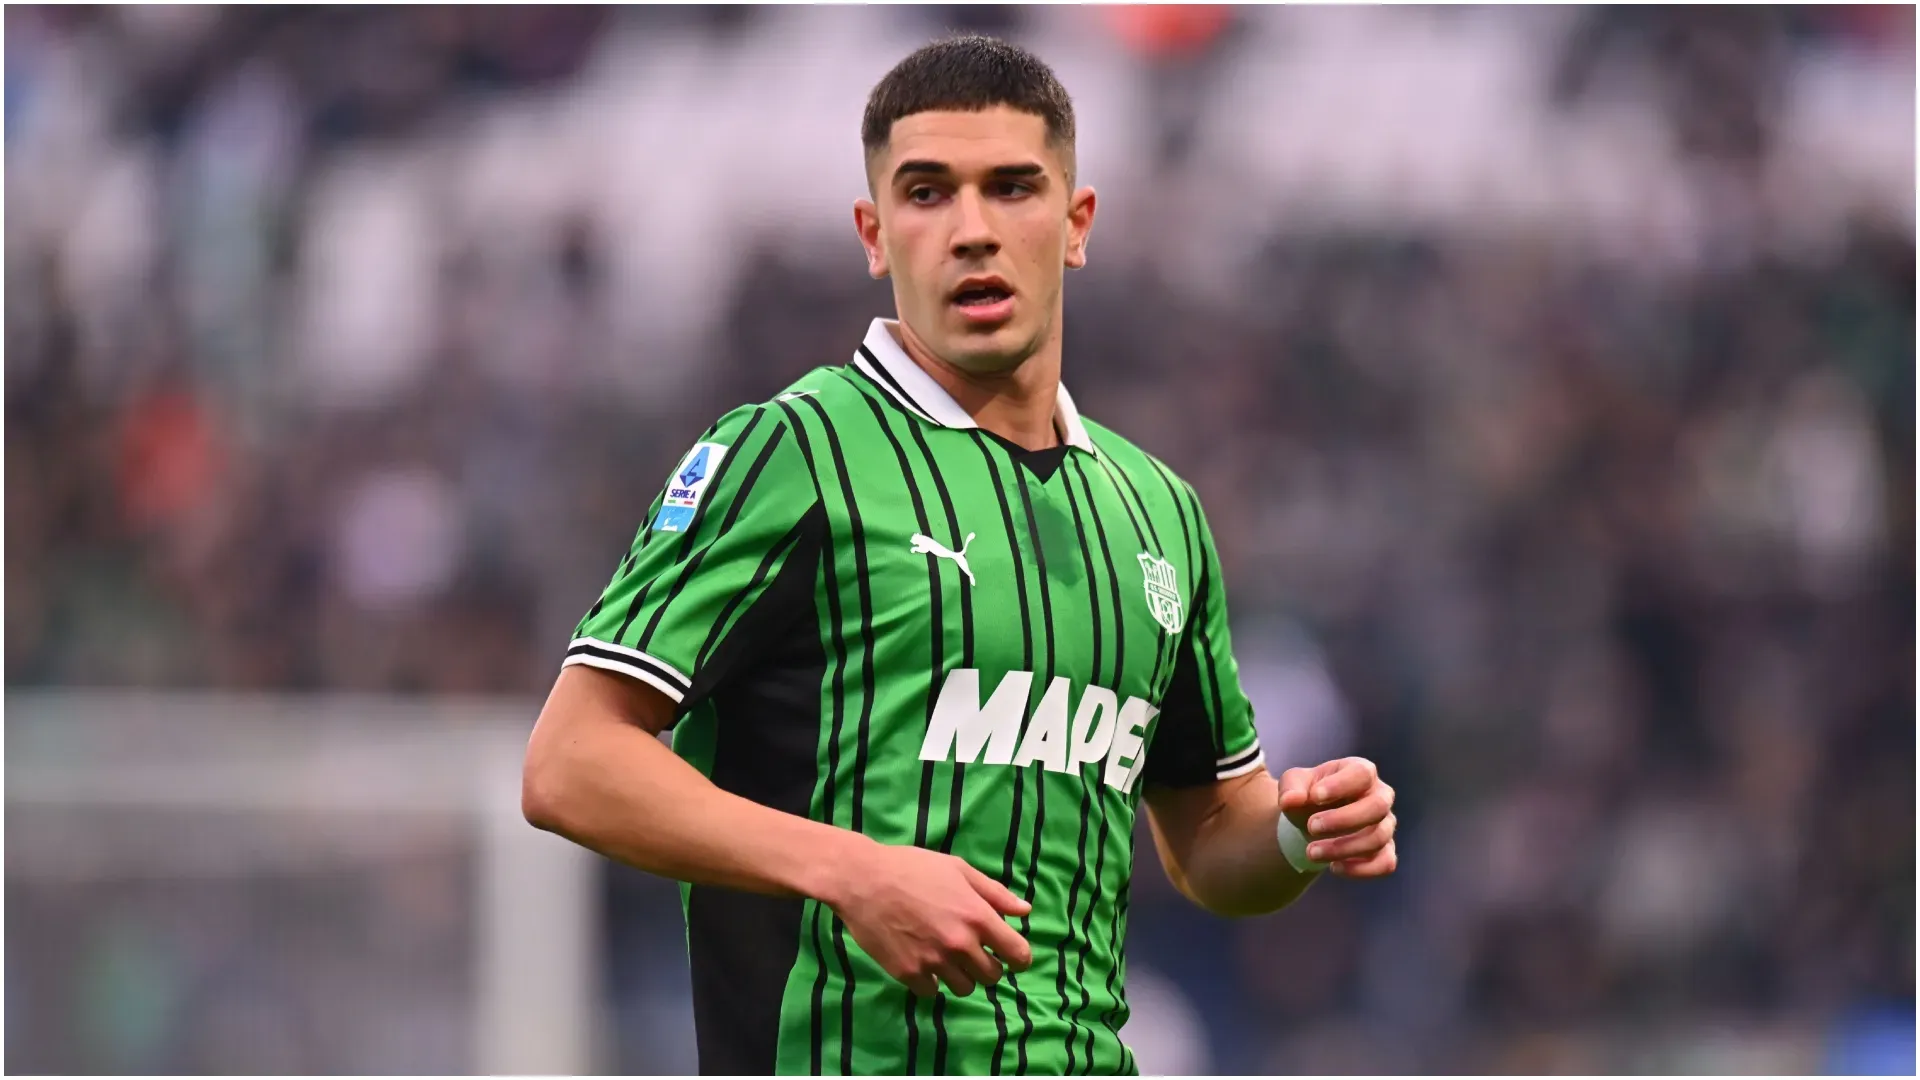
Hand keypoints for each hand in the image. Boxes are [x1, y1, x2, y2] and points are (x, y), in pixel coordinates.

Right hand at [821, 840, 1034, 997]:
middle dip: (987, 966)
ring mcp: (934, 962)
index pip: (1018, 955)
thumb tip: (1025, 911)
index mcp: (978, 917)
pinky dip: (931, 981)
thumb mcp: (958, 870)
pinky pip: (932, 992)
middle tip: (971, 952)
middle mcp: (960, 944)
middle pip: (992, 977)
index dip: (1020, 958)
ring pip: (964, 989)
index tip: (1012, 957)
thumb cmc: (912, 868)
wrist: (862, 879)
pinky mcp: (909, 974)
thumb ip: (995, 893)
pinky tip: (923, 962)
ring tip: (945, 957)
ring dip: (960, 976)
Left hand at [1276, 757, 1397, 878]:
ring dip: (1343, 848)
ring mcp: (1385, 824)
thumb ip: (1291, 788)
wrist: (1313, 820)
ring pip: (1378, 838)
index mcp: (1361, 772)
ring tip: (1311, 852)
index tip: (1314, 796)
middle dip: (1343, 820)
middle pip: (1377, 806)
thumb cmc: (1308, 795)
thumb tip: (1290, 801)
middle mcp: (1380, 796)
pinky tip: (1334, 867)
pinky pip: (1385, 863)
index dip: (1341, 785)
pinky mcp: (1385, 850)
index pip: (1362, 773)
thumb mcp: (1294, 784)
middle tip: (1311, 827)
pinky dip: (1360, 869)